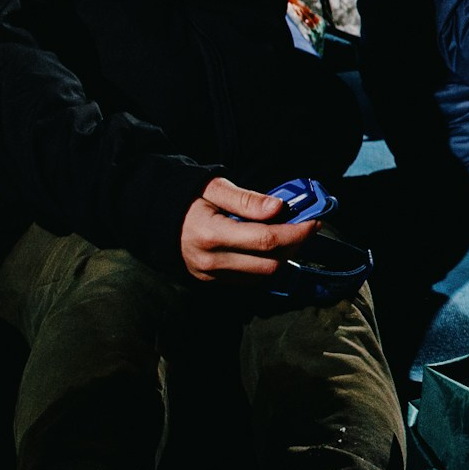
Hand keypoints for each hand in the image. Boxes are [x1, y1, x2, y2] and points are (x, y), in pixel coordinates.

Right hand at [180, 177, 316, 281]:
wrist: (155, 219)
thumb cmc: (188, 198)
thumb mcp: (214, 187)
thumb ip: (247, 200)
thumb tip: (278, 208)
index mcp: (210, 234)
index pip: (265, 240)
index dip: (295, 232)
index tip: (313, 221)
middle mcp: (210, 261)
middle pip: (268, 263)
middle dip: (293, 245)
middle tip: (304, 226)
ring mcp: (209, 275)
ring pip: (262, 276)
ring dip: (282, 257)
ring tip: (289, 235)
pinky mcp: (211, 282)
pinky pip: (248, 280)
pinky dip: (265, 265)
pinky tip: (269, 248)